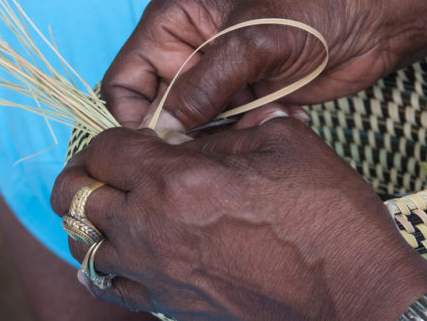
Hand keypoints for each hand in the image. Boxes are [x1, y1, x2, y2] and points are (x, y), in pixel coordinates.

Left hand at [51, 118, 426, 319]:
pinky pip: (107, 283)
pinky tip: (126, 247)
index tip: (133, 135)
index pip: (105, 148)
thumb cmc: (327, 216)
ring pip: (82, 241)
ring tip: (118, 203)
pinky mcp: (169, 304)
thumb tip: (203, 123)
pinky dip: (105, 260)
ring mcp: (155, 272)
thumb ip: (230, 128)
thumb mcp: (284, 144)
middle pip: (73, 193)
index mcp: (177, 179)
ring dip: (91, 215)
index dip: (112, 134)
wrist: (353, 295)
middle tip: (112, 164)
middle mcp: (151, 227)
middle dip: (86, 171)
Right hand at [102, 0, 407, 130]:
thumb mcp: (252, 41)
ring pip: (193, 124)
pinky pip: (227, 129)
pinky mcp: (246, 96)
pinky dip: (246, 133)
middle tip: (216, 142)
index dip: (134, 115)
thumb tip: (165, 130)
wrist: (376, 15)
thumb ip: (204, 85)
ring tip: (259, 120)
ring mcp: (218, 74)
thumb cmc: (314, 4)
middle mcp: (188, 47)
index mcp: (174, 18)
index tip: (161, 145)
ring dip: (220, 134)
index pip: (125, 78)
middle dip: (182, 130)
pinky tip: (281, 116)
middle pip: (157, 107)